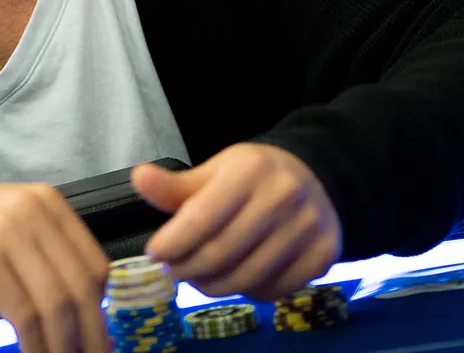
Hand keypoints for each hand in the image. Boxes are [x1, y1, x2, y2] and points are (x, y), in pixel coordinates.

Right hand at [0, 180, 112, 352]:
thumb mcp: (3, 231)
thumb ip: (40, 256)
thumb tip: (79, 311)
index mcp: (46, 202)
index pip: (95, 264)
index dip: (101, 312)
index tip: (98, 343)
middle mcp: (34, 211)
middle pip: (82, 286)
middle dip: (90, 335)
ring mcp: (8, 232)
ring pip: (57, 303)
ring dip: (63, 346)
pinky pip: (25, 314)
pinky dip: (35, 345)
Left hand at [134, 144, 341, 301]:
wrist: (316, 178)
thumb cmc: (254, 176)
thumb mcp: (215, 171)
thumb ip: (176, 185)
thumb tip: (139, 178)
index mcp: (249, 171)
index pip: (202, 217)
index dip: (173, 242)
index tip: (154, 254)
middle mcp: (283, 197)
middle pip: (222, 252)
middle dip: (188, 269)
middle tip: (174, 271)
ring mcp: (308, 227)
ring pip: (247, 276)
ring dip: (213, 286)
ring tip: (198, 279)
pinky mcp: (324, 255)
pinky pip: (275, 289)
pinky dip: (248, 292)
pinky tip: (236, 279)